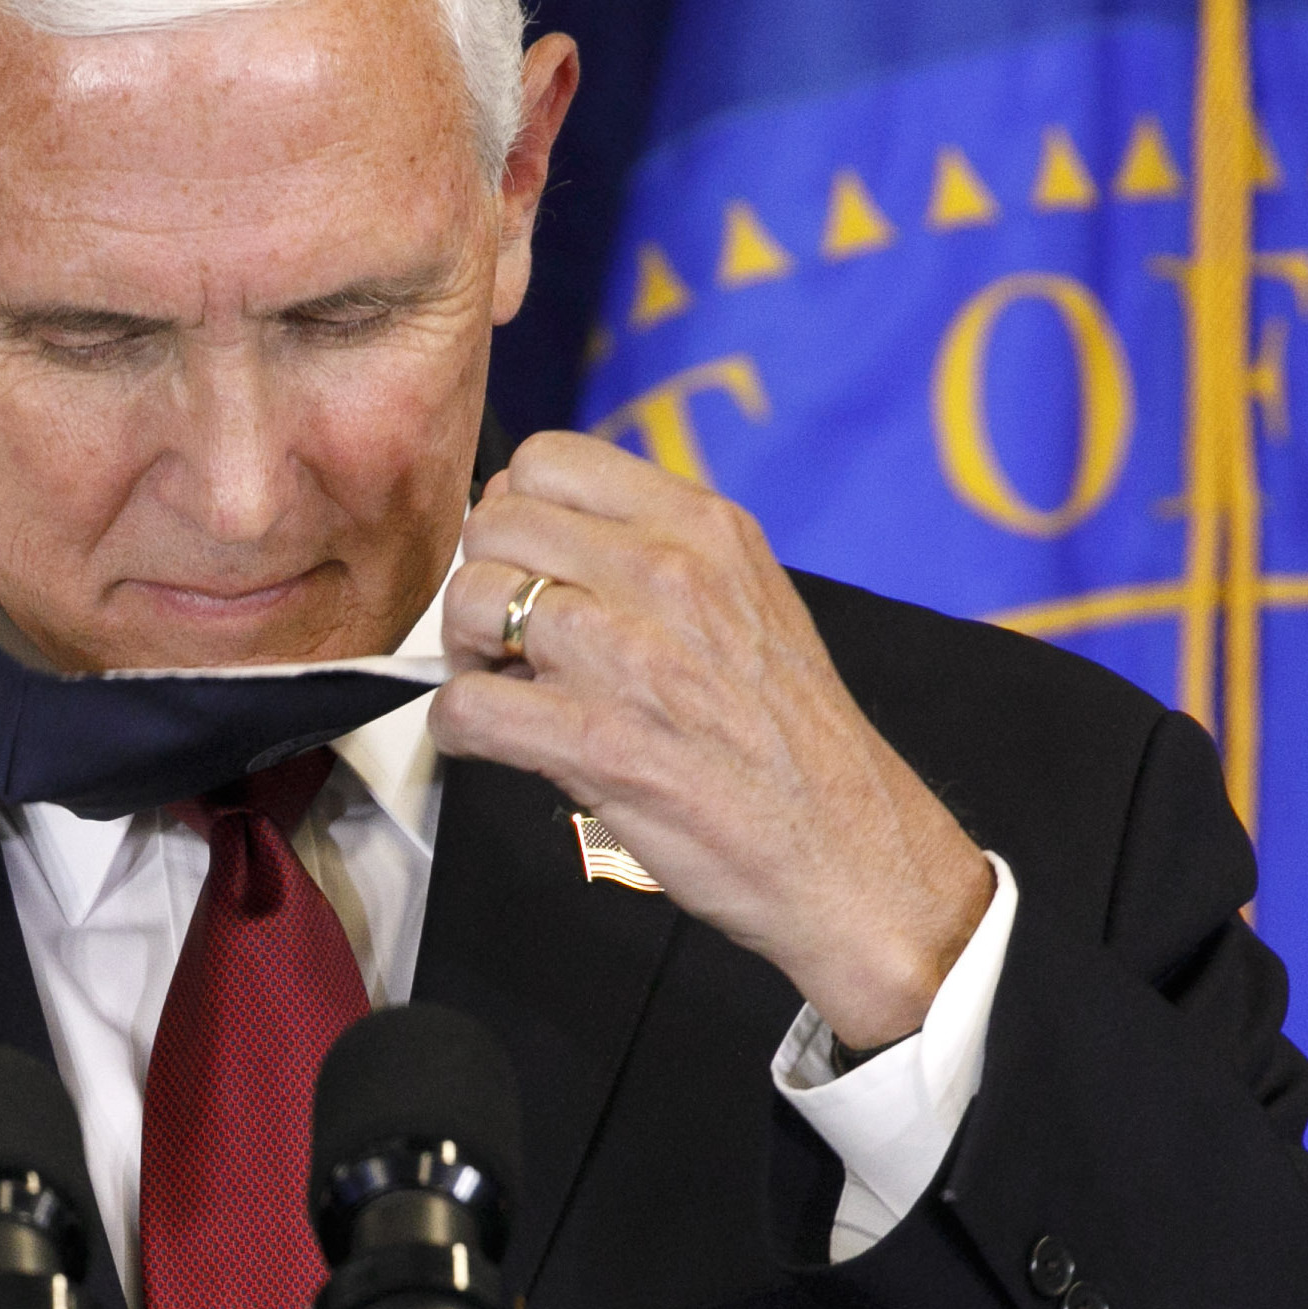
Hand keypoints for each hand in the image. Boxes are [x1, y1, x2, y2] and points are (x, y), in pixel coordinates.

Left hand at [434, 431, 991, 1050]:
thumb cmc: (791, 738)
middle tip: (505, 642)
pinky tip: (499, 745)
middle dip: (484, 582)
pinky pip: (466, 708)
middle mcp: (665, 573)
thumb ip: (662, 553)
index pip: (547, 459)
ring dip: (468, 656)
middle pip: (495, 525)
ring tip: (509, 693)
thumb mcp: (748, 598)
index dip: (516, 515)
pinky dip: (461, 731)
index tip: (530, 567)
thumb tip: (552, 537)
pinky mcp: (597, 742)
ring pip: (470, 602)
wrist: (846, 849)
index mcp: (703, 526)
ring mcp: (629, 655)